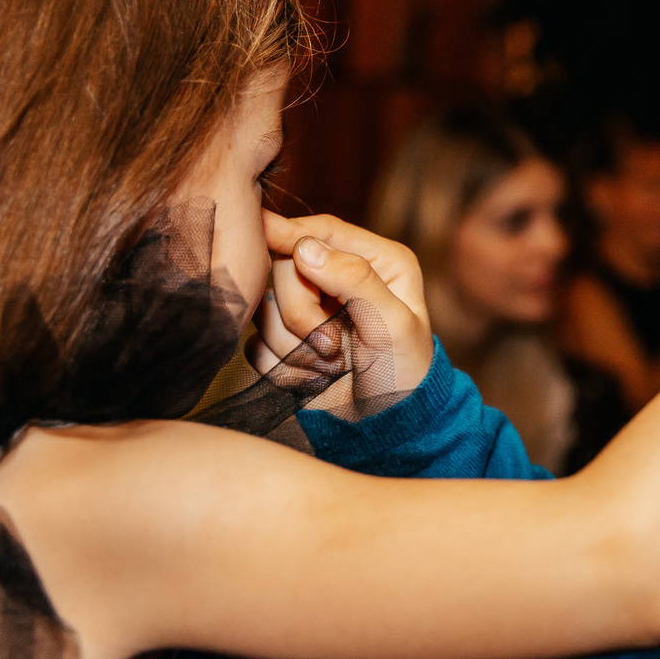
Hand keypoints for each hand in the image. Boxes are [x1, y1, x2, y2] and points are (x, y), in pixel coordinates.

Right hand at [253, 211, 433, 408]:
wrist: (387, 428)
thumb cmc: (404, 374)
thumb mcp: (392, 324)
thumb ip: (354, 280)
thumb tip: (304, 247)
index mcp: (375, 262)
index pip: (321, 231)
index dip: (289, 232)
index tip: (260, 230)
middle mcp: (338, 280)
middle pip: (285, 269)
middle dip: (302, 312)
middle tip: (333, 345)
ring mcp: (309, 311)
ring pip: (265, 309)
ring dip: (295, 345)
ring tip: (333, 364)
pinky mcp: (285, 344)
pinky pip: (255, 344)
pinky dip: (283, 366)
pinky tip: (315, 378)